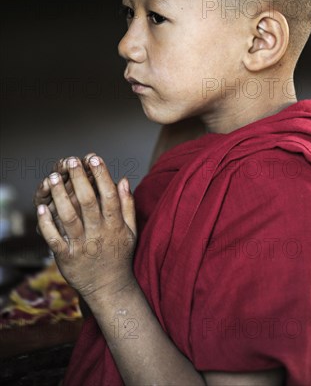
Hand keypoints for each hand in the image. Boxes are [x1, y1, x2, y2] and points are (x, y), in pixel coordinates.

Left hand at [36, 155, 136, 302]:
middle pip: (88, 202)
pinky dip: (47, 224)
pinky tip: (41, 208)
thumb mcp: (131, 231)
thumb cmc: (119, 255)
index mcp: (115, 225)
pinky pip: (55, 239)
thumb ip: (128, 205)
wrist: (109, 288)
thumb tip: (123, 179)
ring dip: (60, 196)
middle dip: (79, 179)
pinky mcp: (67, 258)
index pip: (109, 196)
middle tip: (71, 161)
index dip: (102, 176)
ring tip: (53, 177)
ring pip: (70, 218)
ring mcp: (82, 246)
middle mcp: (99, 234)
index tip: (94, 158)